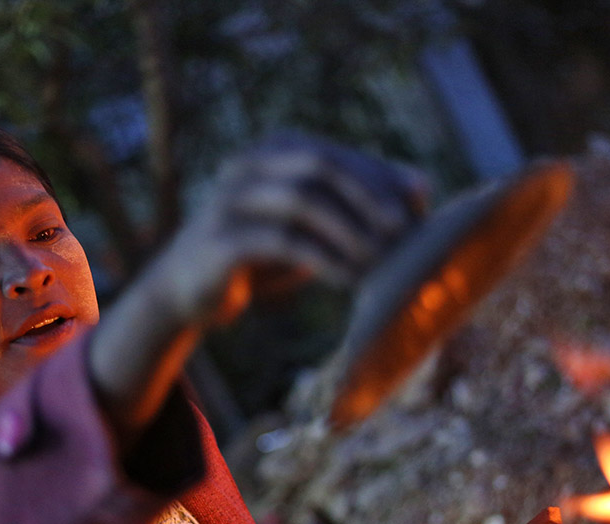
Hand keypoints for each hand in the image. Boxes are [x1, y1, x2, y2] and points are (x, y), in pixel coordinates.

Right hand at [143, 132, 427, 330]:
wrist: (188, 288)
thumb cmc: (262, 251)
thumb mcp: (312, 222)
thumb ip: (358, 200)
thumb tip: (421, 185)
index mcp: (273, 150)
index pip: (338, 155)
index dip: (381, 181)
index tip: (417, 217)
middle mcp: (248, 164)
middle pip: (319, 165)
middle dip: (367, 197)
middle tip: (401, 233)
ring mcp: (230, 199)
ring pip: (301, 200)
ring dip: (348, 231)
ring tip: (378, 262)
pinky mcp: (221, 239)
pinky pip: (281, 240)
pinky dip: (323, 259)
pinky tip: (349, 280)